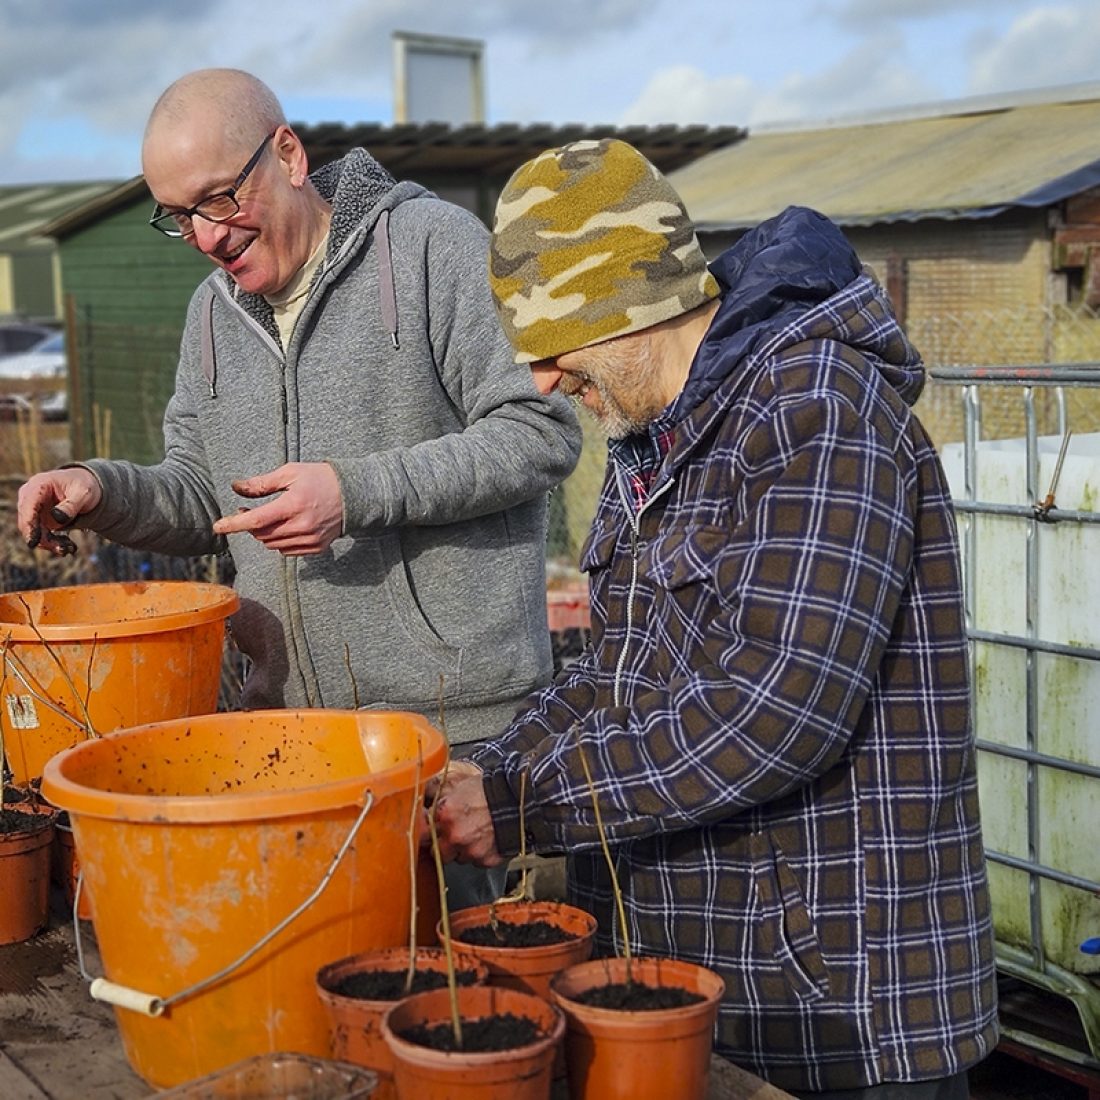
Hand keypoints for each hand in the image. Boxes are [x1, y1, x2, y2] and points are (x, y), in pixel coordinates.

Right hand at [17, 468, 101, 555]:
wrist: (84, 486)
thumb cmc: (84, 486)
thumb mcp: (84, 493)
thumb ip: (71, 505)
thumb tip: (58, 517)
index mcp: (38, 485)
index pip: (28, 506)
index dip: (29, 525)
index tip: (34, 542)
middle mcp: (29, 496)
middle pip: (27, 522)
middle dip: (43, 539)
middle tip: (63, 549)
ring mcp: (31, 509)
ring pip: (33, 532)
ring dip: (49, 544)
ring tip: (70, 548)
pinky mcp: (37, 519)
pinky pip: (40, 535)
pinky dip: (52, 543)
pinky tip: (69, 546)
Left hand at [211, 462, 342, 554]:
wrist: (354, 494)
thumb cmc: (321, 478)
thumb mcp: (290, 473)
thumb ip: (261, 483)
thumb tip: (236, 487)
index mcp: (293, 505)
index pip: (255, 520)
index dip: (233, 524)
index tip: (217, 527)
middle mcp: (301, 526)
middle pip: (261, 535)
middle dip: (249, 525)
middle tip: (247, 510)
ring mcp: (310, 539)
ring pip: (272, 545)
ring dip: (264, 534)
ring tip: (269, 517)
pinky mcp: (316, 547)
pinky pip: (287, 551)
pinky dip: (279, 541)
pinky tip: (286, 526)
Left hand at [427, 760, 505, 867]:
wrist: (520, 799)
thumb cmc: (491, 790)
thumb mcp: (461, 789)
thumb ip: (443, 805)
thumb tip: (431, 814)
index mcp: (445, 815)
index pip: (423, 833)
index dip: (427, 833)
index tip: (429, 832)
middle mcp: (455, 836)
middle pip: (438, 852)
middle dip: (444, 846)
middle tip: (454, 836)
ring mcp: (471, 851)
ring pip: (459, 858)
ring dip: (464, 850)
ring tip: (478, 834)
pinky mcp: (486, 860)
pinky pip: (478, 862)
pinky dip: (481, 854)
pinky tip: (489, 840)